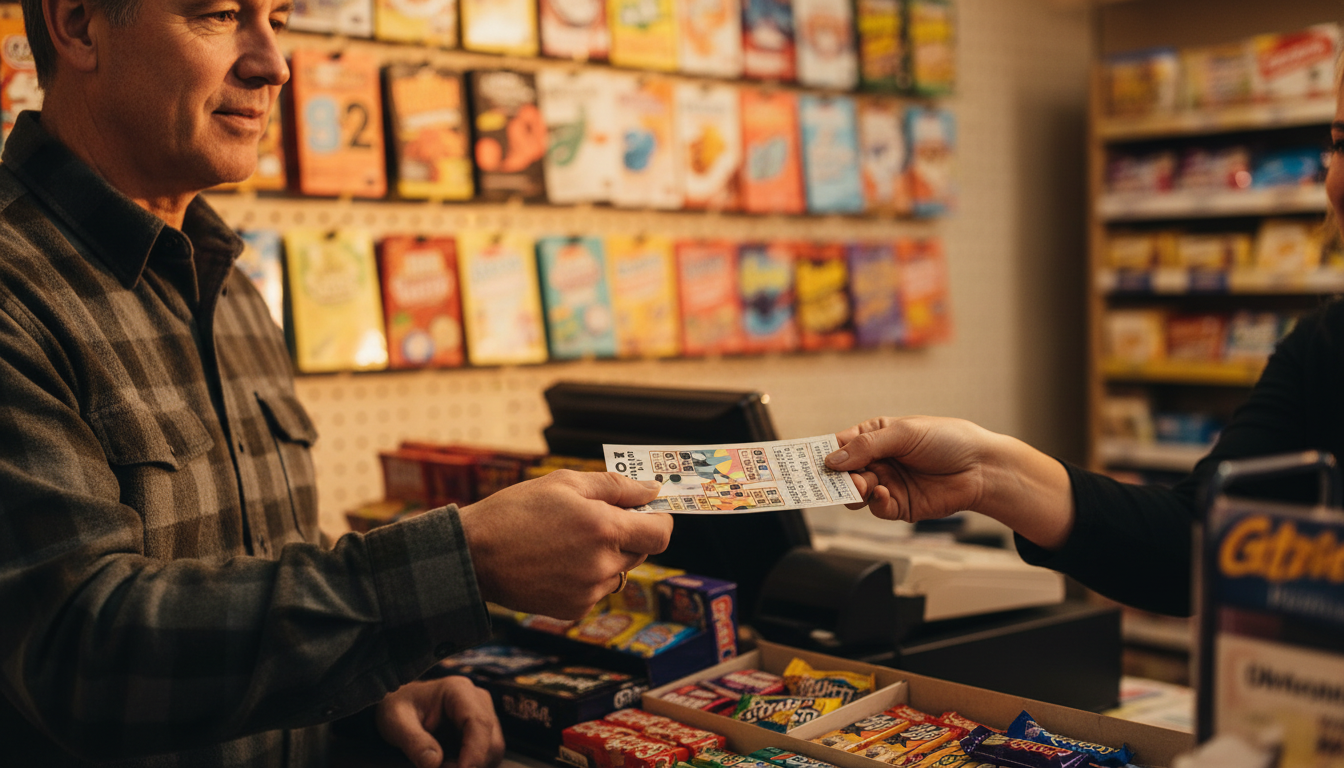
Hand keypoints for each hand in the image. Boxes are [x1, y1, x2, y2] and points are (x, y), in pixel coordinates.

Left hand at [375, 677, 503, 767]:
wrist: (402, 706)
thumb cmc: (398, 708)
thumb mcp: (397, 723)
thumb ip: (414, 742)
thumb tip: (434, 764)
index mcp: (458, 691)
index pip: (479, 723)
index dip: (475, 753)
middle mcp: (478, 700)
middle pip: (491, 740)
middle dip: (470, 764)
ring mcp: (483, 716)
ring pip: (492, 752)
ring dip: (469, 766)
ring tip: (439, 766)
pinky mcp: (482, 732)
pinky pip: (485, 756)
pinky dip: (468, 766)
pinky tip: (446, 765)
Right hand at [458, 470, 672, 618]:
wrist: (472, 554)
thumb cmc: (516, 510)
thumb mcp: (565, 483)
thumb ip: (616, 486)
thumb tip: (653, 489)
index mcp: (604, 528)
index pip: (661, 533)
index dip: (659, 520)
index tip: (649, 511)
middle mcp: (602, 564)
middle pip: (642, 551)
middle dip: (628, 534)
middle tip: (595, 519)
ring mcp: (589, 591)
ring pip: (618, 571)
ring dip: (606, 556)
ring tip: (567, 542)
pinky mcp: (574, 609)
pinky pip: (597, 590)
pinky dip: (587, 576)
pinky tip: (557, 562)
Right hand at [825, 416, 992, 522]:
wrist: (981, 468)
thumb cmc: (947, 439)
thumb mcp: (904, 433)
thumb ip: (867, 446)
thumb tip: (832, 459)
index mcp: (874, 436)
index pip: (840, 445)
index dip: (824, 453)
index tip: (806, 462)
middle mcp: (877, 461)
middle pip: (842, 473)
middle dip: (836, 476)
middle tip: (836, 478)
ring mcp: (886, 484)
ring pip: (854, 494)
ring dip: (853, 490)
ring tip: (862, 485)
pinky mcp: (899, 506)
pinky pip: (876, 508)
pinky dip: (874, 502)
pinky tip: (882, 492)